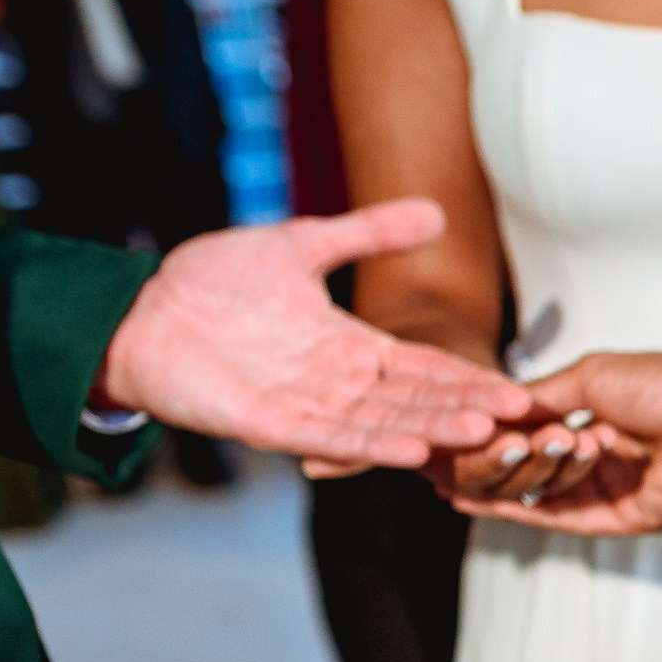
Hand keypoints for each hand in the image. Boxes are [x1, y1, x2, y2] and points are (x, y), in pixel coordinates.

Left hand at [97, 200, 531, 476]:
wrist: (140, 308)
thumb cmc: (212, 281)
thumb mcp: (302, 244)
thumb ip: (367, 233)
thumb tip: (434, 211)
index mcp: (348, 347)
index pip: (423, 366)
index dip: (468, 377)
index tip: (517, 389)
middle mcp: (335, 383)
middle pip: (415, 400)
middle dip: (466, 408)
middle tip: (521, 416)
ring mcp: (304, 407)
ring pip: (383, 423)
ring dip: (433, 429)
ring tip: (481, 432)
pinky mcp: (268, 425)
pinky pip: (329, 437)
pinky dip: (372, 445)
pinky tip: (411, 450)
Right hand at [448, 352, 661, 534]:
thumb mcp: (589, 377)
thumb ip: (538, 399)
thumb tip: (490, 410)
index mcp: (592, 417)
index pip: (526, 432)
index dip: (485, 435)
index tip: (440, 431)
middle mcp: (594, 456)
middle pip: (525, 465)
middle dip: (491, 456)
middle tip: (447, 451)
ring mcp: (604, 490)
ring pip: (537, 489)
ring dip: (520, 466)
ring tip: (513, 448)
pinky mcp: (615, 520)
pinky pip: (555, 519)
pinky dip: (514, 511)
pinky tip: (473, 500)